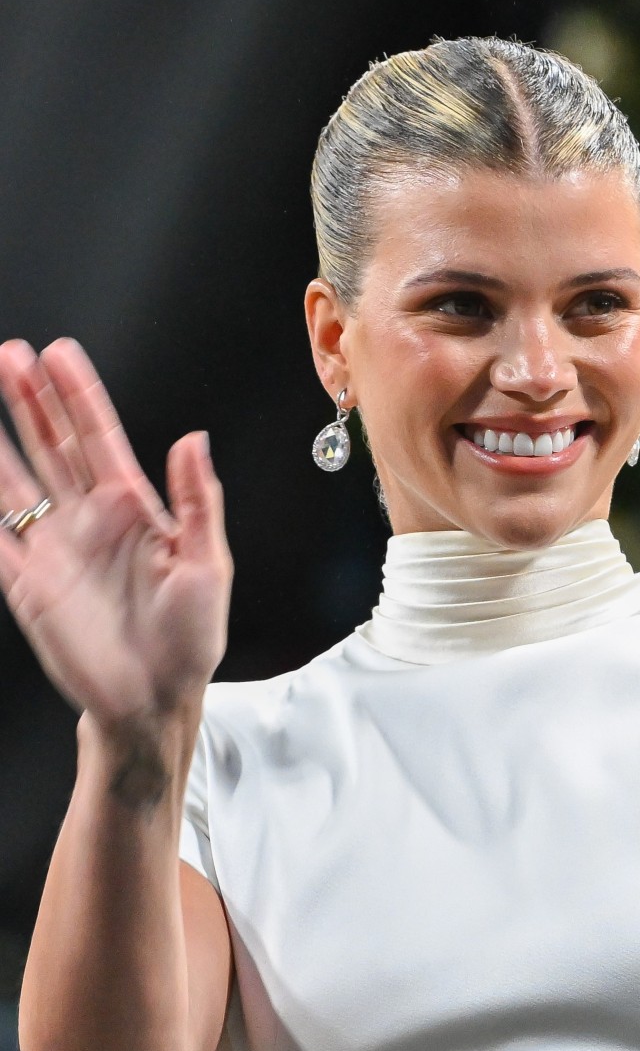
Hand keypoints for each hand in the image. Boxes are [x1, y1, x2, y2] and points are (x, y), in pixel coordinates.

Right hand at [0, 339, 230, 729]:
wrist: (156, 697)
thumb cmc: (192, 635)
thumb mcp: (208, 565)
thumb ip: (195, 502)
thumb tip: (192, 438)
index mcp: (134, 510)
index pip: (101, 440)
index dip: (80, 398)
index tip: (60, 353)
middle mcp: (89, 520)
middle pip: (52, 447)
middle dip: (31, 401)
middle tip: (9, 353)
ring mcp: (53, 548)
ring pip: (16, 480)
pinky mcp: (26, 583)